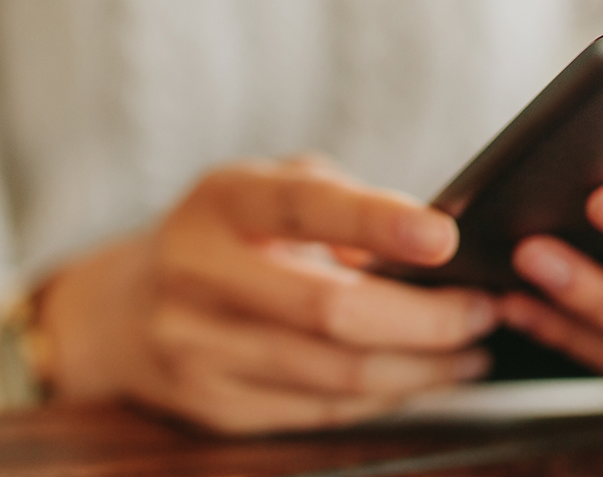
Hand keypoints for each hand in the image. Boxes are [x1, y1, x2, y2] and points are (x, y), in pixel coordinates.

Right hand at [35, 157, 496, 433]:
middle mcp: (197, 273)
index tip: (443, 236)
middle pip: (331, 311)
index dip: (375, 220)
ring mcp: (198, 349)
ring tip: (470, 349)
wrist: (119, 312)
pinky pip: (322, 412)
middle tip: (482, 310)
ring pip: (336, 375)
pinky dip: (385, 398)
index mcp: (220, 201)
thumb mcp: (262, 190)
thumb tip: (433, 242)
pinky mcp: (214, 408)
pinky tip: (421, 379)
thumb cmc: (223, 238)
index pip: (303, 206)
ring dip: (422, 368)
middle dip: (426, 318)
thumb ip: (338, 202)